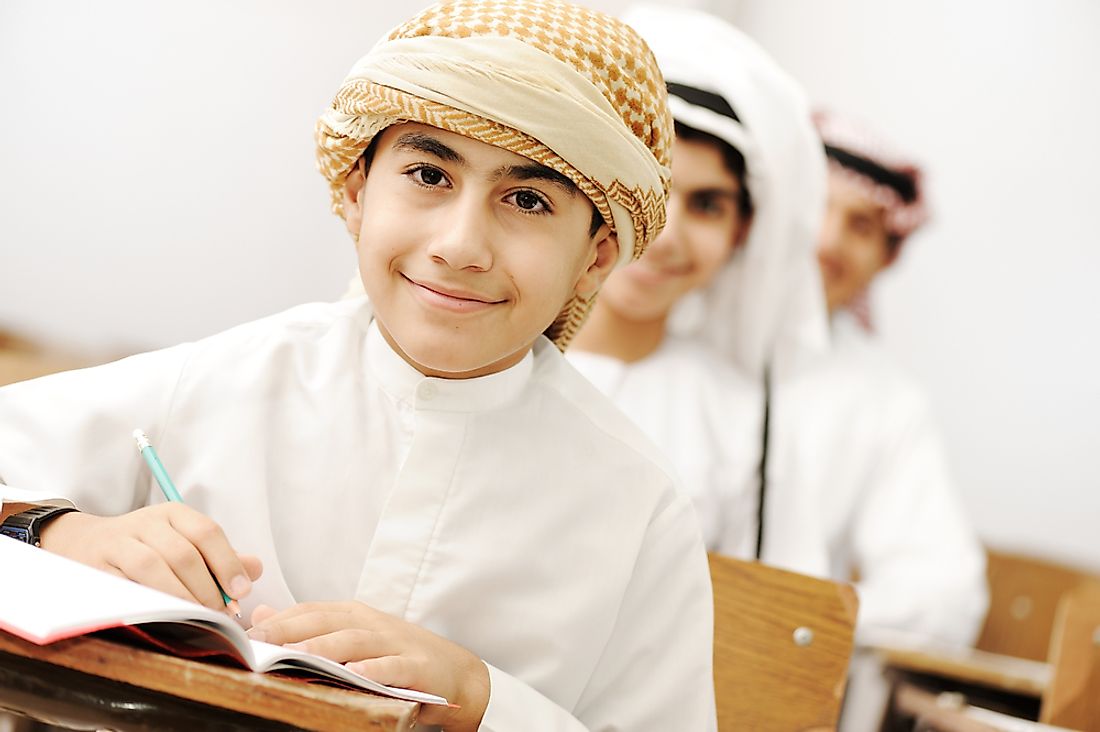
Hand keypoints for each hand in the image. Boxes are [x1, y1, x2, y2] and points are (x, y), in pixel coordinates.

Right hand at [40, 504, 262, 611]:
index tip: (241, 591)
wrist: (82, 543)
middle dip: (207, 588)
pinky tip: (164, 617)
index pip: (207, 532)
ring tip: (197, 618)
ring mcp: (118, 544)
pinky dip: (148, 603)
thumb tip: (255, 569)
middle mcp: (146, 523)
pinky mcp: (96, 567)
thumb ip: (220, 557)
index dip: (228, 563)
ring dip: (180, 597)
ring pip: (153, 568)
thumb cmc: (147, 548)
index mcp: (173, 514)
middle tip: (221, 614)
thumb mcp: (184, 542)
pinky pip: (124, 586)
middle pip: (183, 553)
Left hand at [247, 602, 488, 730]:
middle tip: (260, 642)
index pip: (312, 611)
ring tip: (298, 654)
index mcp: (355, 615)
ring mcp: (396, 644)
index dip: (281, 620)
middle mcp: (373, 624)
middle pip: (328, 622)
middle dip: (292, 630)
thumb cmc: (398, 655)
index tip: (247, 632)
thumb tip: (263, 616)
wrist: (455, 672)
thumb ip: (309, 626)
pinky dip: (374, 670)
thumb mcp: (353, 637)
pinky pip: (393, 668)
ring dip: (326, 647)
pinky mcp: (417, 667)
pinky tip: (356, 674)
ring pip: (356, 642)